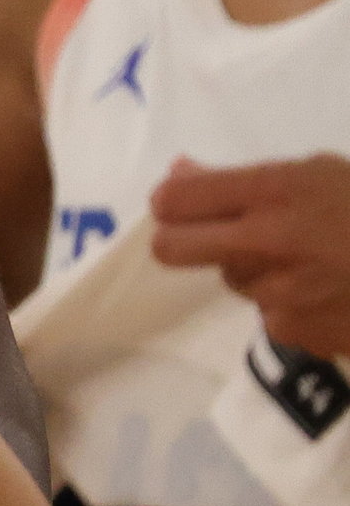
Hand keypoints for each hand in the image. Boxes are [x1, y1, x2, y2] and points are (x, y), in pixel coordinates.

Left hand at [152, 155, 349, 355]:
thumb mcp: (319, 173)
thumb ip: (243, 178)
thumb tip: (181, 172)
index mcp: (274, 191)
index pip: (173, 200)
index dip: (173, 204)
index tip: (182, 207)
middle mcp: (268, 242)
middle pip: (172, 249)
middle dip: (180, 241)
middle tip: (208, 238)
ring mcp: (282, 292)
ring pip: (235, 282)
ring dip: (259, 272)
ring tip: (313, 261)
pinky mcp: (300, 333)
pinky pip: (273, 316)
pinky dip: (294, 305)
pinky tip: (333, 291)